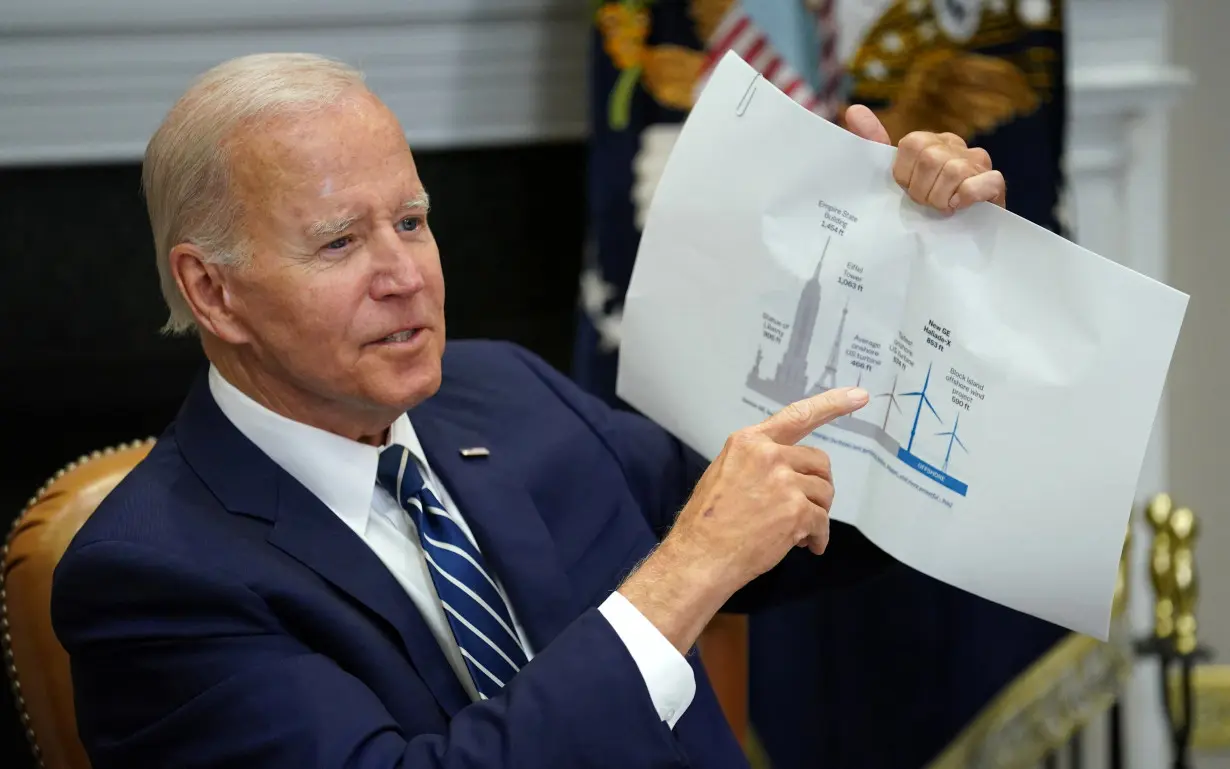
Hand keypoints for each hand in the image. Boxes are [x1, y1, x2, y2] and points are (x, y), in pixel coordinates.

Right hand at [619, 386, 868, 651]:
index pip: (798, 415)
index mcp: (750, 441)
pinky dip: (817, 537)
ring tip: (796, 532)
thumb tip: (791, 469)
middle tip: (805, 508)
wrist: (700, 556)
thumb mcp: (725, 472)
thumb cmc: (709, 521)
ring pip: (823, 493)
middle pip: (819, 462)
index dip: (833, 404)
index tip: (860, 395)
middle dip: (818, 486)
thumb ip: (758, 461)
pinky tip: (804, 546)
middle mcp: (768, 454)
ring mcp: (783, 481)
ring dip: (816, 514)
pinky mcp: (795, 510)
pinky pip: (822, 521)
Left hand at [843, 104, 1006, 212]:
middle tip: (924, 204)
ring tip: (941, 209)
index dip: (904, 174)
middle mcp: (954, 146)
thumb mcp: (893, 180)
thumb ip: (874, 146)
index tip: (905, 191)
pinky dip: (968, 196)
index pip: (912, 144)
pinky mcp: (995, 183)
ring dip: (941, 198)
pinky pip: (986, 181)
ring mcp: (977, 163)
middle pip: (931, 158)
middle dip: (922, 190)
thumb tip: (853, 110)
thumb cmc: (919, 208)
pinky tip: (959, 207)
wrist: (951, 241)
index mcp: (929, 142)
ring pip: (954, 171)